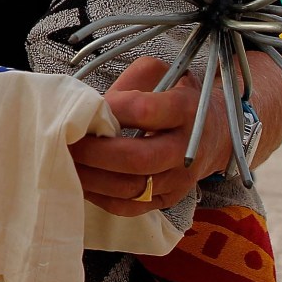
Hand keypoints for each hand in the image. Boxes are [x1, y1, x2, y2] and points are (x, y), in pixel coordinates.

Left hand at [69, 56, 231, 215]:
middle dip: (94, 152)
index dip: (110, 111)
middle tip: (66, 142)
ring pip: (131, 188)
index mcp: (185, 110)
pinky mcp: (168, 200)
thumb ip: (129, 84)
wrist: (215, 132)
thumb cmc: (176, 96)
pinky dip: (100, 197)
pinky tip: (81, 182)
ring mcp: (179, 180)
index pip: (144, 112)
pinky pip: (130, 207)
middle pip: (137, 159)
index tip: (85, 107)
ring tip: (65, 163)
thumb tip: (94, 104)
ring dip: (91, 178)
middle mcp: (185, 149)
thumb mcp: (160, 74)